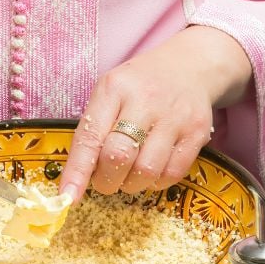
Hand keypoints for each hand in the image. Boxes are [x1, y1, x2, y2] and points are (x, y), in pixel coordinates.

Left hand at [59, 26, 251, 200]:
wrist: (190, 66)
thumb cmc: (140, 87)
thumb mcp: (110, 93)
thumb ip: (94, 130)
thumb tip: (78, 178)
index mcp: (114, 89)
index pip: (90, 137)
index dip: (77, 172)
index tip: (67, 197)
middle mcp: (145, 100)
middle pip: (118, 157)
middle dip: (106, 181)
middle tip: (105, 181)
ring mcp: (175, 117)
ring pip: (146, 171)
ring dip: (131, 184)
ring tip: (129, 174)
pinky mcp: (197, 132)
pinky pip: (171, 174)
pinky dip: (156, 182)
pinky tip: (151, 171)